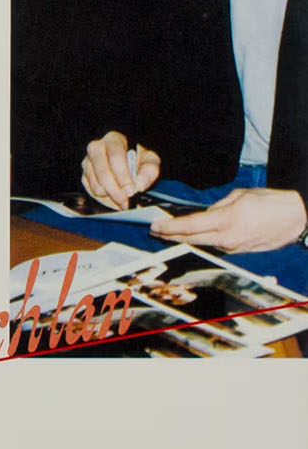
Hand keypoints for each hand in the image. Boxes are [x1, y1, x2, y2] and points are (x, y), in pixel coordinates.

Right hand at [81, 131, 159, 209]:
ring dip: (111, 196)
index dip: (123, 175)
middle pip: (103, 172)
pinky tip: (113, 193)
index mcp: (114, 140)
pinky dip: (104, 197)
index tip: (131, 191)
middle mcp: (97, 148)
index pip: (116, 156)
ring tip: (123, 197)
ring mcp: (88, 162)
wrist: (128, 164)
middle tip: (127, 201)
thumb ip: (149, 171)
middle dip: (116, 190)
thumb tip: (139, 185)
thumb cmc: (138, 160)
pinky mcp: (84, 175)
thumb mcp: (150, 162)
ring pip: (97, 185)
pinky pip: (92, 191)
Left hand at [152, 188, 306, 253]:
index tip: (155, 225)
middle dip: (170, 236)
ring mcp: (233, 248)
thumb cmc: (270, 202)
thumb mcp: (240, 196)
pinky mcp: (239, 252)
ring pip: (202, 244)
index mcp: (226, 220)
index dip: (169, 227)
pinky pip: (216, 246)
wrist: (295, 218)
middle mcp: (227, 238)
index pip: (190, 226)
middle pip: (191, 239)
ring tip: (168, 233)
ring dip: (185, 239)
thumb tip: (206, 213)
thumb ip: (218, 206)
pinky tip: (194, 236)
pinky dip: (202, 240)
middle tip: (154, 231)